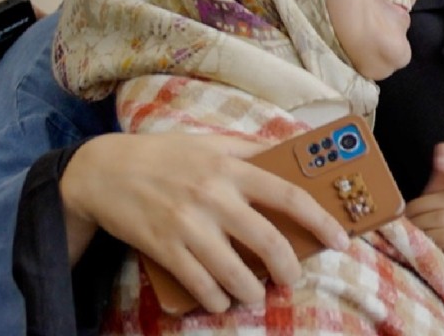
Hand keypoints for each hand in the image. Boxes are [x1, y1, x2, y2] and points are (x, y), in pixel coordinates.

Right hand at [61, 132, 348, 313]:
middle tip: (293, 278)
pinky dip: (216, 298)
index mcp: (232, 168)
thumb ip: (251, 150)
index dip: (320, 219)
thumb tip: (292, 152)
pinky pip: (199, 283)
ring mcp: (188, 224)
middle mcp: (214, 196)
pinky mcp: (164, 247)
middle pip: (267, 240)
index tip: (340, 239)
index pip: (288, 194)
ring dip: (251, 291)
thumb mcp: (211, 142)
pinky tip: (223, 301)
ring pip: (233, 270)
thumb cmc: (164, 155)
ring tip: (257, 296)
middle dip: (288, 267)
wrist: (104, 170)